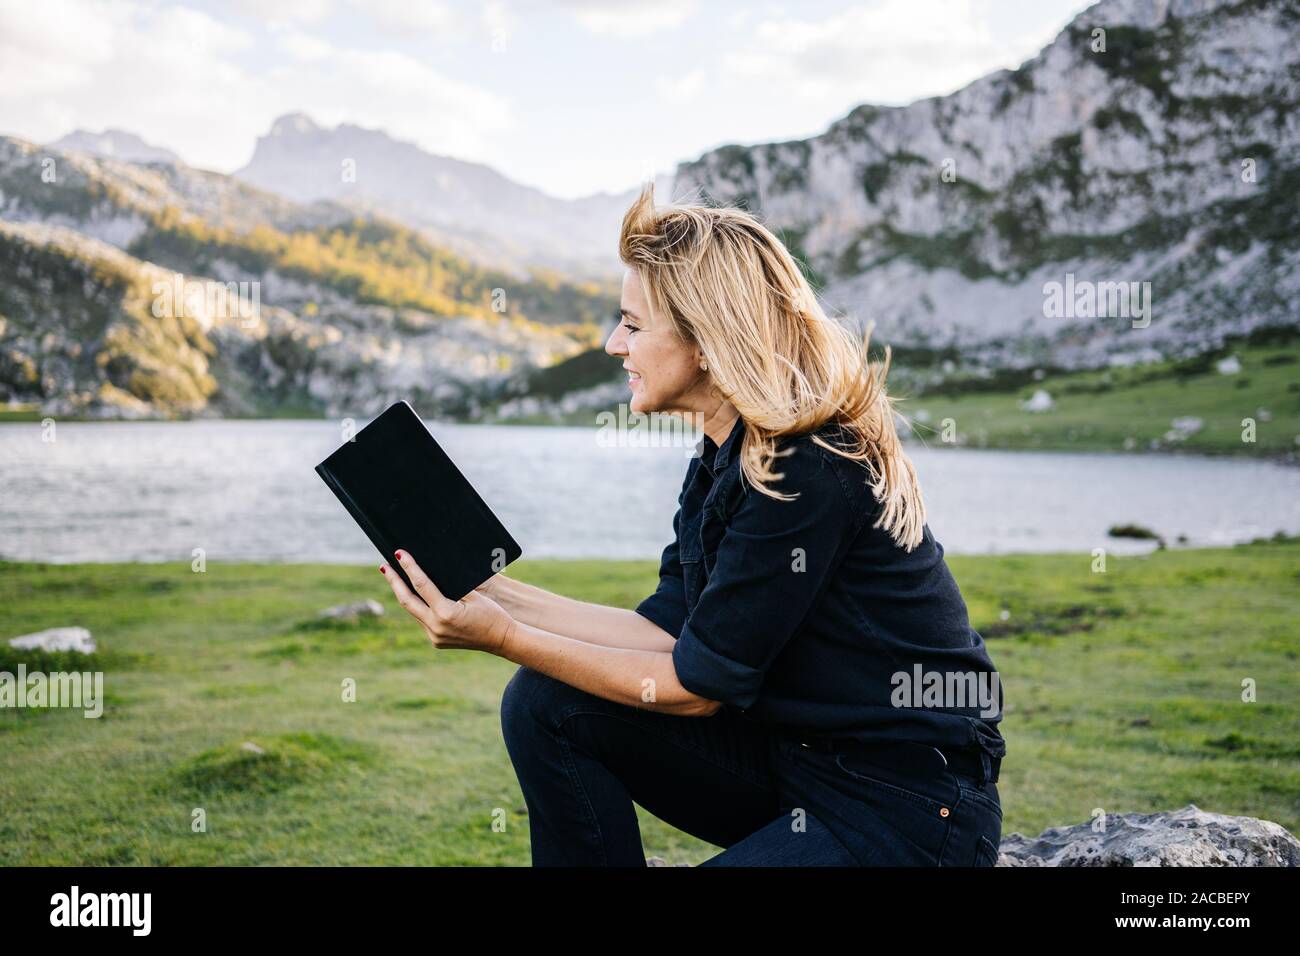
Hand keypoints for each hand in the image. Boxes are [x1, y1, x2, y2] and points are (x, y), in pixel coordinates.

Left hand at [381, 549, 515, 654]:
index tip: (399, 555)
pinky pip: (423, 620)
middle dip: (395, 582)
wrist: (502, 639)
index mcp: (445, 613)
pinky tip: (415, 596)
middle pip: (407, 601)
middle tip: (385, 566)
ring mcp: (434, 636)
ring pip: (413, 611)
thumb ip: (451, 587)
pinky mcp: (436, 641)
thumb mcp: (474, 596)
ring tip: (396, 578)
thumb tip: (432, 574)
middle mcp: (436, 627)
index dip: (409, 568)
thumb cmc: (492, 614)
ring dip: (405, 594)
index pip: (421, 585)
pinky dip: (418, 607)